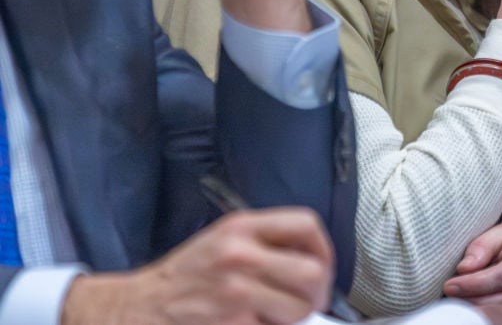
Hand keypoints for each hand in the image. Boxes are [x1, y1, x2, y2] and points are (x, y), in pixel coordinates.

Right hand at [61, 208, 332, 324]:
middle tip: (307, 302)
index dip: (324, 248)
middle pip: (313, 271)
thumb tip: (312, 258)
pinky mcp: (232, 324)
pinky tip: (253, 324)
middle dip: (316, 293)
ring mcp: (235, 292)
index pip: (306, 224)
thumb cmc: (184, 276)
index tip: (322, 265)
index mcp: (241, 227)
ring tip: (274, 316)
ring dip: (293, 318)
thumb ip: (265, 241)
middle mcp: (239, 255)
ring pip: (298, 309)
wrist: (138, 307)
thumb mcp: (224, 240)